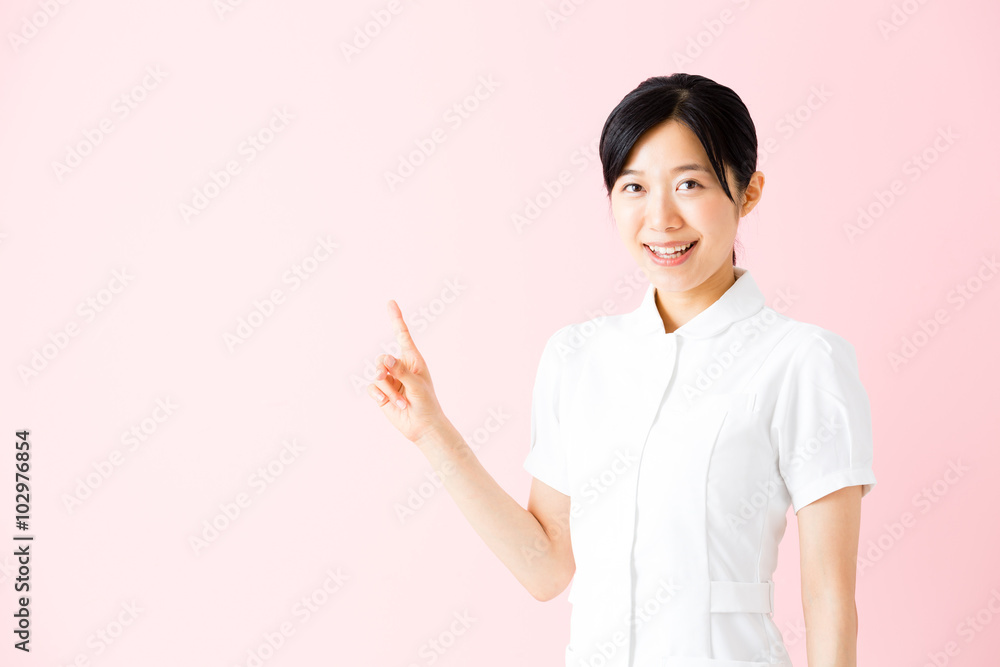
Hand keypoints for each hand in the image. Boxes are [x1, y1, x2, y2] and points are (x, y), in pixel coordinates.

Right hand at [368, 299, 451, 445]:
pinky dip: (380, 397)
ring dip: (388, 391)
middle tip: (396, 385)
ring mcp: (390, 379)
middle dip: (386, 372)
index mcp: (413, 359)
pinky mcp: (382, 392)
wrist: (422, 426)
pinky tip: (391, 405)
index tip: (390, 302)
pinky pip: (372, 388)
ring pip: (376, 376)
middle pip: (381, 359)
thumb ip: (400, 370)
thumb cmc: (426, 404)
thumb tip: (385, 358)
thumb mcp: (416, 385)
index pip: (402, 335)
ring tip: (402, 402)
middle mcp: (399, 366)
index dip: (396, 319)